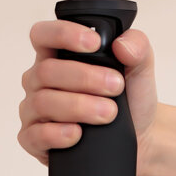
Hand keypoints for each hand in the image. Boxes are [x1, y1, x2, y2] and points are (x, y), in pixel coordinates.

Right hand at [18, 20, 157, 175]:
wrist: (140, 138)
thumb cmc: (130, 100)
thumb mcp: (140, 69)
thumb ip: (137, 46)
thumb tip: (122, 45)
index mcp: (56, 56)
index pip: (43, 35)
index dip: (63, 35)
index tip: (95, 44)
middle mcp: (40, 82)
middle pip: (46, 72)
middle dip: (84, 78)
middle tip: (114, 87)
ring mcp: (35, 112)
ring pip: (43, 102)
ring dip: (78, 106)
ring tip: (109, 112)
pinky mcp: (35, 141)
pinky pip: (35, 136)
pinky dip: (57, 134)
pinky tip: (77, 133)